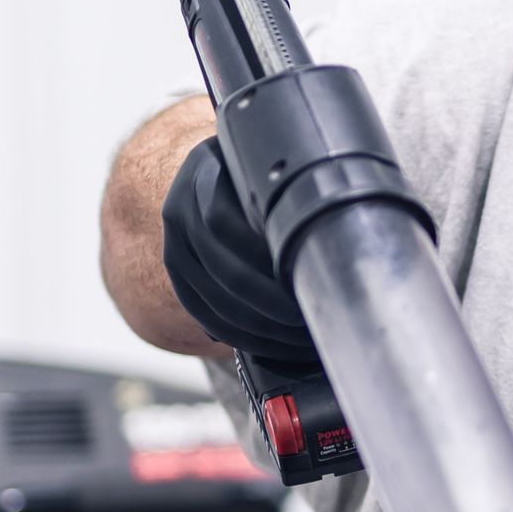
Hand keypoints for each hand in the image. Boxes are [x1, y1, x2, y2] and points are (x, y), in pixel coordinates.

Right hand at [162, 136, 318, 367]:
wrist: (213, 175)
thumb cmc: (259, 173)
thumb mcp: (271, 166)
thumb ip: (290, 186)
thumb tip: (339, 232)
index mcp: (206, 171)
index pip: (224, 223)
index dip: (264, 257)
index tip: (307, 277)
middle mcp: (181, 207)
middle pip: (224, 270)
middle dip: (272, 304)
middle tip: (313, 318)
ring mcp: (173, 243)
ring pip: (214, 301)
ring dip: (261, 329)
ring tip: (301, 339)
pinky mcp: (175, 274)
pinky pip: (202, 315)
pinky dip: (239, 337)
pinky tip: (272, 345)